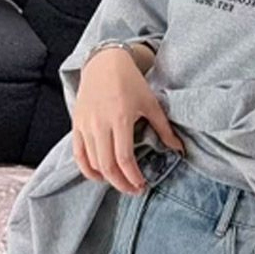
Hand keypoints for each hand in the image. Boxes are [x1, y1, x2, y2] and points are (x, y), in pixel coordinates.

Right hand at [73, 47, 184, 194]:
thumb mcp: (150, 103)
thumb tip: (179, 149)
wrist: (103, 63)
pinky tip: (100, 176)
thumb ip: (163, 129)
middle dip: (121, 184)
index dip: (133, 177)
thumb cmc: (130, 82)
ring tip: (121, 182)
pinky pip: (78, 155)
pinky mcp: (76, 125)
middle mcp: (100, 124)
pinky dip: (88, 170)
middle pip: (107, 166)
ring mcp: (85, 125)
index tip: (142, 185)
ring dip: (107, 179)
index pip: (124, 159)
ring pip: (93, 163)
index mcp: (120, 118)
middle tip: (134, 190)